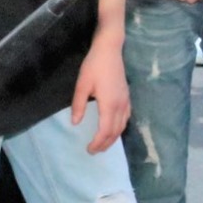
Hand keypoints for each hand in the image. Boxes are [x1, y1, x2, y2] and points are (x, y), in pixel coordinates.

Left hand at [71, 37, 129, 152]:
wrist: (110, 50)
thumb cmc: (94, 66)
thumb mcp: (82, 85)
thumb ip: (79, 105)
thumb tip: (75, 123)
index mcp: (109, 105)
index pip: (105, 131)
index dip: (98, 142)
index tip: (89, 149)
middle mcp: (121, 106)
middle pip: (115, 132)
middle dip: (105, 143)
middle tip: (94, 151)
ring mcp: (126, 102)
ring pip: (122, 126)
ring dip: (112, 138)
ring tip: (102, 144)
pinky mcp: (127, 97)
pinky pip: (125, 119)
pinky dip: (119, 128)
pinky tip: (113, 129)